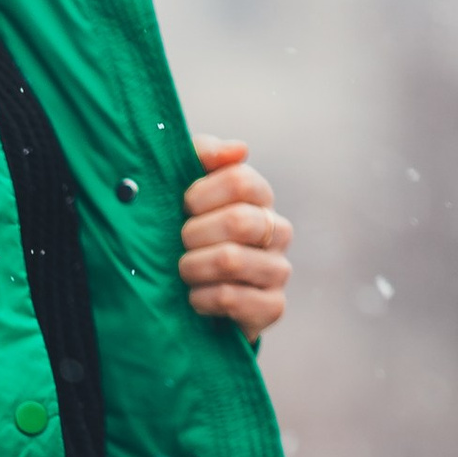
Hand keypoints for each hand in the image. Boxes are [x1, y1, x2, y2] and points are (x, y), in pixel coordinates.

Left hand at [179, 140, 292, 331]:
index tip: (183, 207)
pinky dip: (202, 298)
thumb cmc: (186, 233)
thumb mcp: (184, 187)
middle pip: (237, 221)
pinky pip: (231, 297)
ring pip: (231, 260)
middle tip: (179, 244)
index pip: (241, 181)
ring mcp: (278, 270)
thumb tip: (239, 149)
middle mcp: (277, 231)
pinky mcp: (272, 306)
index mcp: (259, 199)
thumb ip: (204, 155)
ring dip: (193, 267)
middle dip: (194, 234)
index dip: (201, 194)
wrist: (186, 298)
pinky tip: (193, 298)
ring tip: (183, 271)